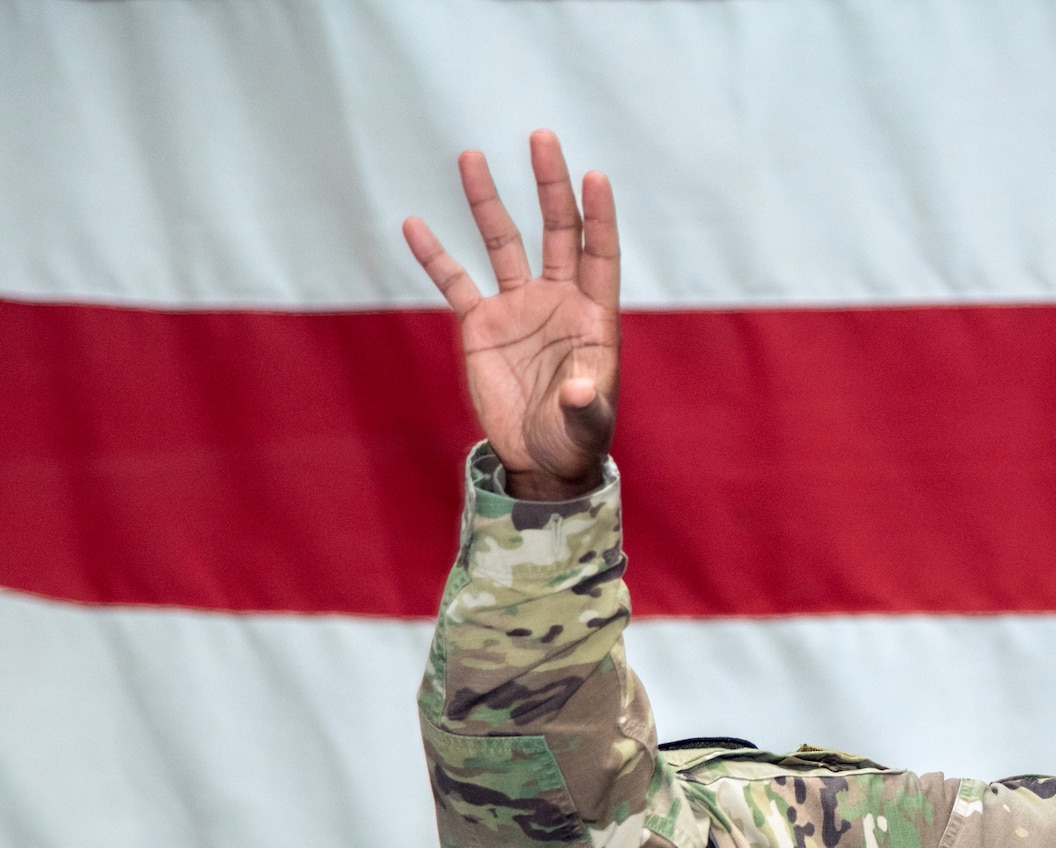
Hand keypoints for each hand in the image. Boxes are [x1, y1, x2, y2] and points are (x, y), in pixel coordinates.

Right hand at [403, 130, 619, 499]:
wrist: (539, 459)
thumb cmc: (575, 440)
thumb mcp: (586, 426)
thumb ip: (586, 406)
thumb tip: (581, 391)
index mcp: (592, 316)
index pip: (598, 253)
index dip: (598, 216)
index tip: (594, 175)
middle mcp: (557, 301)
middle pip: (556, 231)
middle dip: (550, 186)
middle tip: (542, 137)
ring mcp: (517, 308)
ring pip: (503, 244)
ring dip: (487, 202)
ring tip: (471, 156)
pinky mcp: (481, 325)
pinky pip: (454, 282)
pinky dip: (434, 256)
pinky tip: (414, 224)